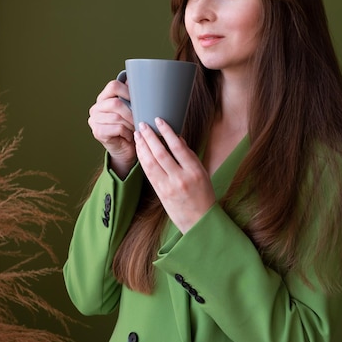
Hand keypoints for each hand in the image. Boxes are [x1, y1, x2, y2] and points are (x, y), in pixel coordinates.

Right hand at [88, 79, 136, 177]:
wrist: (126, 150)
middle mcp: (96, 108)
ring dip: (131, 124)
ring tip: (135, 128)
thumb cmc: (131, 128)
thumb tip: (144, 81)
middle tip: (140, 119)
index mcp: (104, 98)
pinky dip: (128, 132)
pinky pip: (118, 128)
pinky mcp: (98, 132)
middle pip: (116, 103)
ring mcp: (94, 120)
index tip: (140, 99)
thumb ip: (133, 97)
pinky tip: (129, 136)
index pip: (113, 86)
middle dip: (132, 112)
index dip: (128, 91)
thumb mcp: (133, 110)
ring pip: (118, 117)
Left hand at [134, 118, 215, 232]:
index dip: (167, 132)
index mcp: (195, 171)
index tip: (160, 121)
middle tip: (143, 124)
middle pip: (161, 153)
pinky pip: (149, 173)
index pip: (178, 147)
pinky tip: (140, 150)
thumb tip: (177, 139)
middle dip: (150, 137)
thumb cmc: (204, 195)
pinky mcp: (160, 193)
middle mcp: (181, 178)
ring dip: (143, 147)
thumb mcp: (202, 173)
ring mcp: (169, 187)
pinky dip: (143, 160)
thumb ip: (189, 157)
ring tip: (138, 135)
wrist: (199, 221)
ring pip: (151, 163)